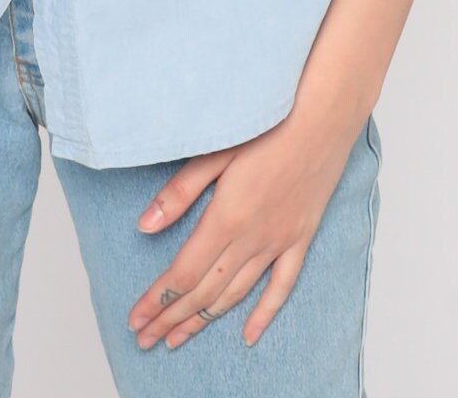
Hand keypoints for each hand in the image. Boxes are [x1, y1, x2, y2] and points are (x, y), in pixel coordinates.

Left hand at [124, 99, 363, 351]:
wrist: (322, 117)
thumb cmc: (268, 125)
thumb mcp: (215, 151)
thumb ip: (180, 192)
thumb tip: (145, 226)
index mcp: (226, 218)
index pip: (182, 273)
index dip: (157, 301)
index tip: (135, 319)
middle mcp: (251, 239)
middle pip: (204, 292)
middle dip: (171, 319)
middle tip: (144, 339)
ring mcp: (278, 242)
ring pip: (235, 295)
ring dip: (203, 321)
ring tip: (177, 339)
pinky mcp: (300, 238)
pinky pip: (281, 287)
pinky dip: (263, 314)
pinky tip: (248, 335)